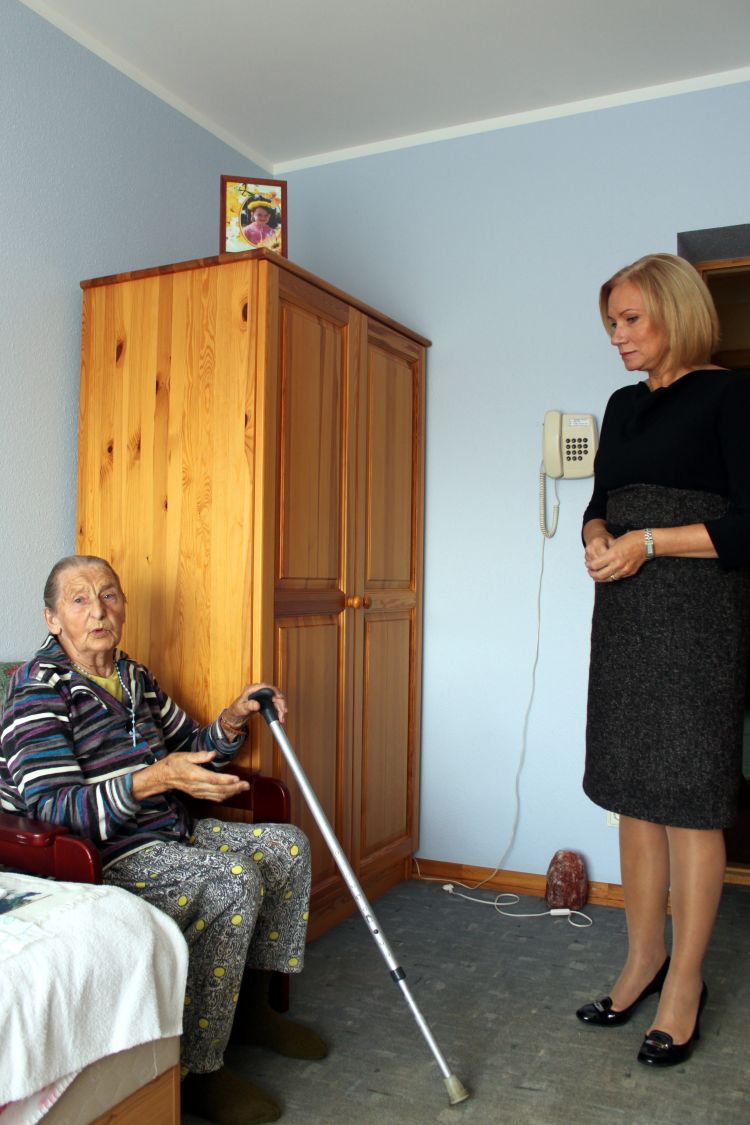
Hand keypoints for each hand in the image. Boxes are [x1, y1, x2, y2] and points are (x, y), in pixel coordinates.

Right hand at [132, 750, 250, 801]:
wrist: (162, 777)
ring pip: (217, 795)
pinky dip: (224, 796)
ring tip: (243, 788)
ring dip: (231, 793)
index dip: (225, 780)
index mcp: (193, 775)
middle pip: (218, 789)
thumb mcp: (184, 755)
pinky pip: (213, 798)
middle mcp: (197, 786)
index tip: (237, 778)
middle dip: (234, 788)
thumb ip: (199, 756)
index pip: (212, 779)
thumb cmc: (173, 764)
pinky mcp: (198, 795)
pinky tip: (232, 793)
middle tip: (246, 785)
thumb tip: (213, 754)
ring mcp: (198, 792)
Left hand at [222, 682, 287, 727]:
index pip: (265, 686)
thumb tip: (257, 705)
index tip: (279, 697)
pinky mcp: (265, 701)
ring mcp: (263, 696)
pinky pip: (274, 704)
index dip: (274, 690)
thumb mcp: (242, 708)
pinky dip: (278, 710)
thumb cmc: (237, 709)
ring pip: (276, 700)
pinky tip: (280, 716)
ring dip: (280, 708)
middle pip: (273, 694)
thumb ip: (249, 706)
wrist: (237, 714)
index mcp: (252, 689)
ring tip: (282, 717)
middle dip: (280, 703)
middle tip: (283, 712)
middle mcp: (259, 691)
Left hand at [585, 530, 646, 582]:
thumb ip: (606, 552)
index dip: (589, 565)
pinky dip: (610, 577)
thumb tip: (597, 558)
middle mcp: (618, 564)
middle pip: (600, 575)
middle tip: (590, 571)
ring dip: (601, 578)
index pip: (595, 565)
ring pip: (608, 579)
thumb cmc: (631, 539)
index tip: (587, 564)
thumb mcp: (615, 542)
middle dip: (592, 574)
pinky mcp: (629, 572)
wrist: (647, 543)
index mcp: (612, 554)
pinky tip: (607, 574)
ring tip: (596, 575)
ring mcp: (624, 569)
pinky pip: (617, 577)